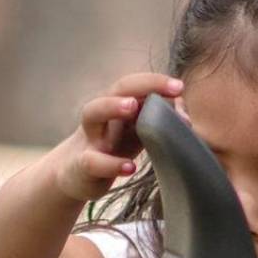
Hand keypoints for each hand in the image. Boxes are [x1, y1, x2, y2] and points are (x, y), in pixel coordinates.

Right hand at [51, 72, 184, 202]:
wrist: (74, 175)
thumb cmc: (111, 151)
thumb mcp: (134, 135)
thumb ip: (157, 122)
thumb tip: (183, 114)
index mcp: (118, 107)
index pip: (136, 86)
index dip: (156, 82)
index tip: (180, 86)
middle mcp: (103, 116)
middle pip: (116, 90)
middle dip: (142, 85)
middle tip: (169, 89)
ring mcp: (90, 139)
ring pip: (93, 113)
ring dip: (112, 106)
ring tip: (133, 106)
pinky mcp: (82, 166)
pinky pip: (94, 161)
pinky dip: (112, 164)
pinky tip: (130, 167)